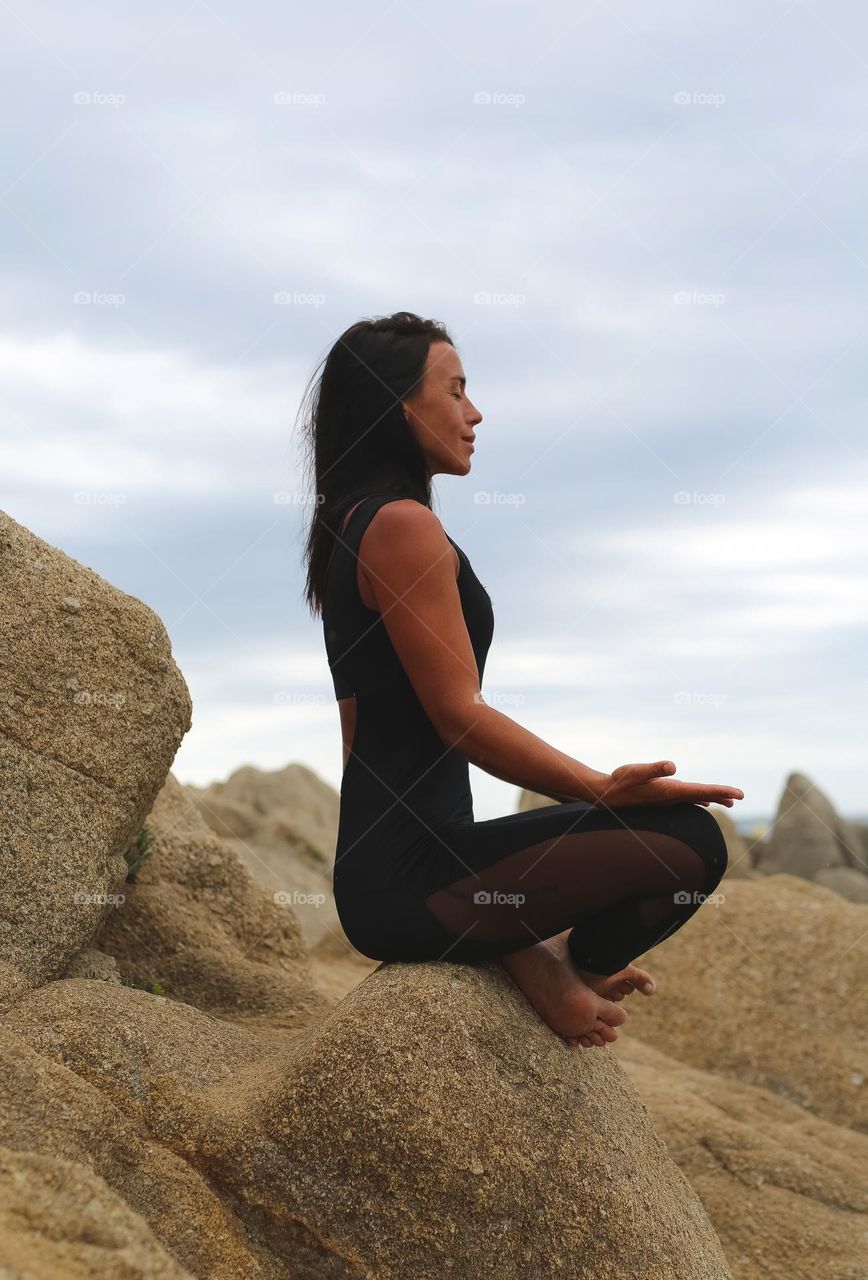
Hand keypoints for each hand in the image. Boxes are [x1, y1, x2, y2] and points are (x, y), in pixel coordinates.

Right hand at [592, 760, 743, 809]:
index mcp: (670, 791)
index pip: (702, 792)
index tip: (739, 794)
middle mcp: (672, 798)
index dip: (721, 792)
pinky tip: (701, 801)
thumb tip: (673, 766)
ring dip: (712, 799)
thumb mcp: (636, 771)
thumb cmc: (619, 782)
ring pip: (695, 799)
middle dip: (722, 796)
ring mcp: (667, 800)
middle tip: (740, 797)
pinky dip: (698, 798)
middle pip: (703, 797)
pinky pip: (686, 799)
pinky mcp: (661, 798)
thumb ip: (654, 768)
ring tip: (728, 801)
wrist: (606, 796)